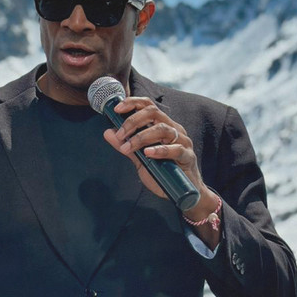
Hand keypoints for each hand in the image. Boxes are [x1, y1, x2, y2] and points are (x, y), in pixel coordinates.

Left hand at [102, 96, 220, 247]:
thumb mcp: (139, 159)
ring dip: (141, 137)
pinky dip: (160, 150)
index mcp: (163, 126)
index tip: (117, 109)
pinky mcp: (188, 156)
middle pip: (154, 113)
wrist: (181, 192)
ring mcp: (182, 141)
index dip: (133, 103)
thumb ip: (126, 145)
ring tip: (128, 147)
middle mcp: (174, 129)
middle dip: (133, 121)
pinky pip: (175, 149)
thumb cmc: (162, 173)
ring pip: (162, 129)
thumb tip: (108, 132)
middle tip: (120, 135)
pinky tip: (147, 153)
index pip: (148, 106)